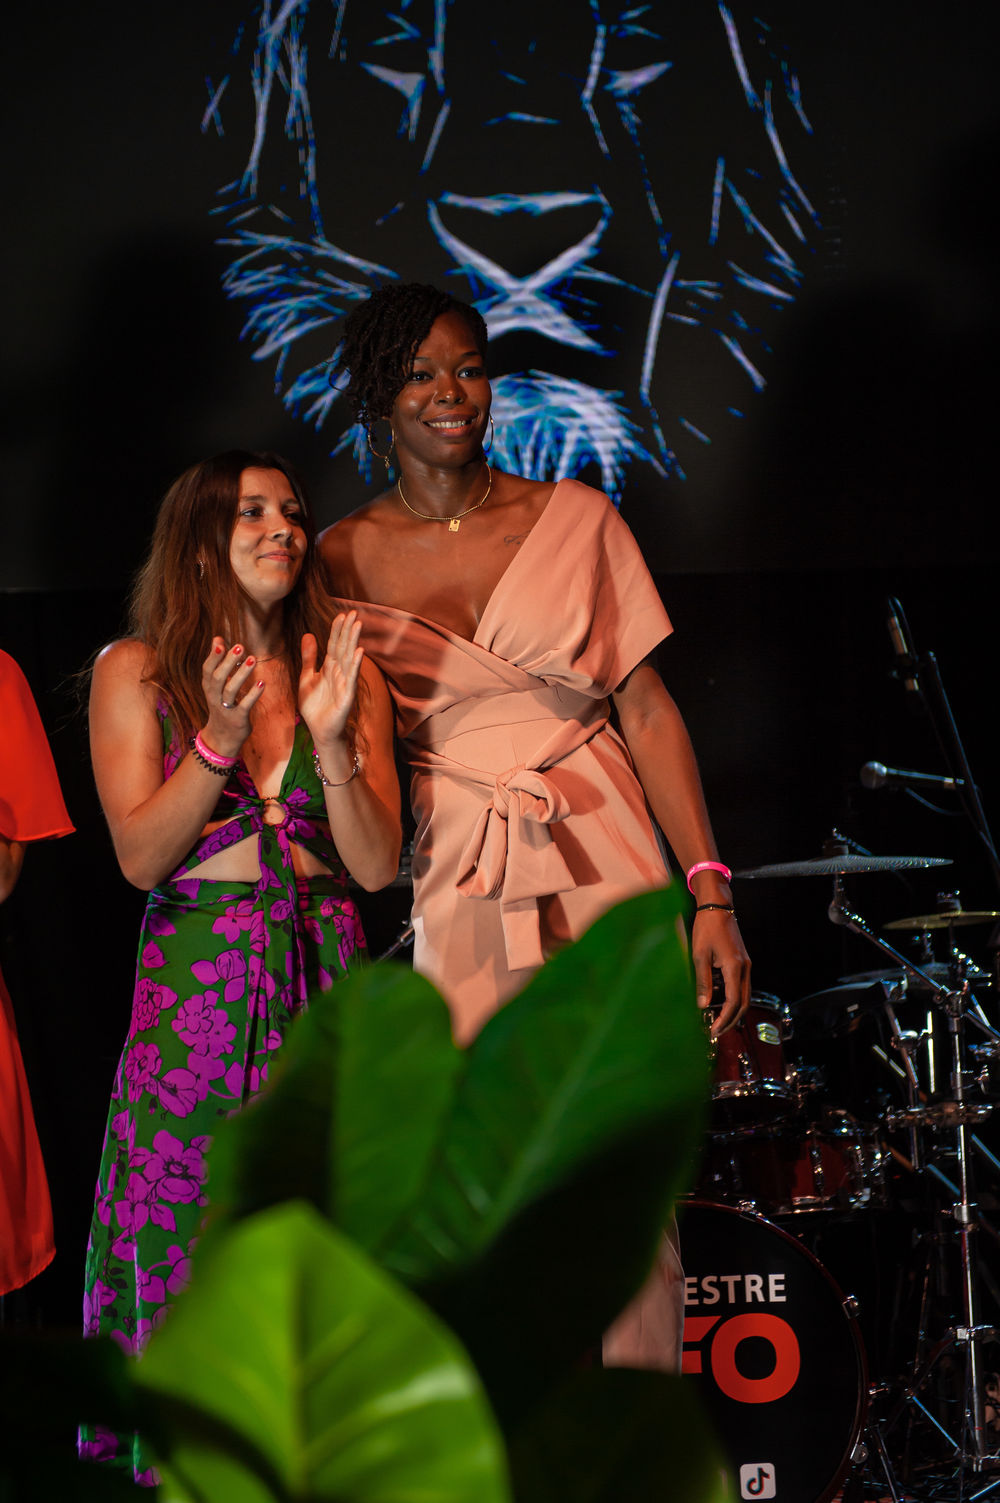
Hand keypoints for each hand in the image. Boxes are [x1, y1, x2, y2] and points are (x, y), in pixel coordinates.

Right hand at [200, 638, 264, 756]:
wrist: (221, 738)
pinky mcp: (238, 719)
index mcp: (209, 688)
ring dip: (241, 674)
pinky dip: (253, 694)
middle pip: (218, 677)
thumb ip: (217, 663)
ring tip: (252, 659)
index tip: (220, 641)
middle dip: (228, 662)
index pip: (207, 669)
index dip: (213, 656)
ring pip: (230, 690)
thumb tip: (217, 637)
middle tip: (240, 646)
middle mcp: (214, 697)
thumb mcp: (215, 686)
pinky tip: (262, 682)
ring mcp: (225, 709)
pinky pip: (244, 705)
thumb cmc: (221, 706)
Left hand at [298, 612, 362, 751]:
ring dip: (354, 641)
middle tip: (353, 612)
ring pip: (349, 658)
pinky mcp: (347, 696)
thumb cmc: (315, 707)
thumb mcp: (307, 677)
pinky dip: (355, 665)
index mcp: (329, 668)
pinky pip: (351, 678)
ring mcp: (345, 683)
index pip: (334, 645)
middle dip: (348, 630)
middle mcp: (339, 673)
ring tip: (358, 625)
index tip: (341, 614)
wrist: (320, 731)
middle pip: (343, 647)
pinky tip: (359, 652)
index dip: (337, 630)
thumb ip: (309, 658)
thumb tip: (308, 634)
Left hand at [692, 909, 750, 1037]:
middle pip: (743, 1003)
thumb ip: (703, 981)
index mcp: (734, 967)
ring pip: (745, 996)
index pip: (733, 1001)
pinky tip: (722, 1005)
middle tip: (717, 1032)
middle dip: (731, 1020)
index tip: (713, 1030)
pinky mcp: (743, 962)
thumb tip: (703, 1005)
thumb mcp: (699, 955)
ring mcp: (746, 965)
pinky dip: (735, 1000)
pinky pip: (742, 986)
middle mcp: (745, 968)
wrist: (717, 908)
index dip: (724, 1019)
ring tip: (719, 1023)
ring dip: (734, 1011)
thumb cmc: (706, 928)